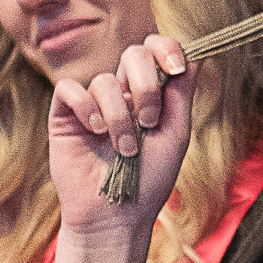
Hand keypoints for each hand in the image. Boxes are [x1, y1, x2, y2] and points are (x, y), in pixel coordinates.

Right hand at [49, 36, 195, 231]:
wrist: (117, 214)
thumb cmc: (150, 179)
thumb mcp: (175, 135)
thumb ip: (182, 95)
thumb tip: (198, 54)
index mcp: (150, 94)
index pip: (156, 51)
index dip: (166, 49)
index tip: (176, 67)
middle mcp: (122, 93)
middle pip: (134, 54)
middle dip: (146, 84)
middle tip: (150, 120)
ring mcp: (93, 103)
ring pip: (105, 80)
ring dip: (120, 117)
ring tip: (124, 148)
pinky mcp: (64, 115)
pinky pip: (71, 89)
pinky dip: (87, 107)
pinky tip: (96, 132)